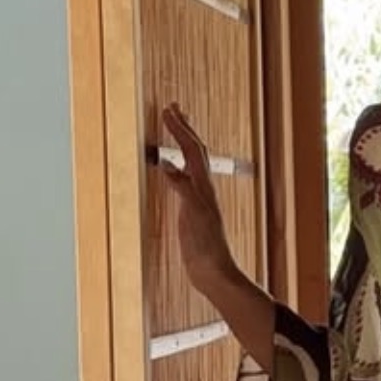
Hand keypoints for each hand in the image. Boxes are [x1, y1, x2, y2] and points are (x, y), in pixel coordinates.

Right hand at [162, 102, 234, 297]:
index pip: (191, 150)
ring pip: (191, 164)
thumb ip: (182, 188)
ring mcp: (198, 200)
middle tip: (172, 108)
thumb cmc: (206, 247)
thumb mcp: (194, 214)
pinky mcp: (191, 212)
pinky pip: (184, 181)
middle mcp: (203, 189)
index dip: (180, 129)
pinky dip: (176, 168)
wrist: (213, 273)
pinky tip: (170, 168)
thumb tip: (168, 164)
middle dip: (183, 128)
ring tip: (174, 128)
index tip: (167, 109)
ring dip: (182, 143)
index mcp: (203, 186)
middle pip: (194, 151)